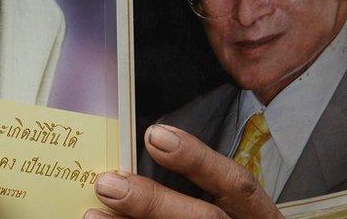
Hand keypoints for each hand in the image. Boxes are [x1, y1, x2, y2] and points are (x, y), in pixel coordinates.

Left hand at [83, 124, 281, 217]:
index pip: (236, 183)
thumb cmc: (219, 216)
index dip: (198, 159)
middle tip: (107, 184)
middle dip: (154, 202)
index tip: (154, 136)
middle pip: (205, 218)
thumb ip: (195, 181)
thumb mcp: (227, 203)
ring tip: (93, 214)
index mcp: (253, 212)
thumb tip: (141, 153)